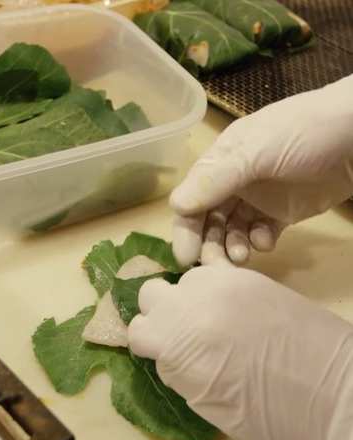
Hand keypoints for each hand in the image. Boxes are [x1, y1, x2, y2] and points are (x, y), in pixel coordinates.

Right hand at [128, 266, 352, 439]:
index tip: (161, 356)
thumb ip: (177, 369)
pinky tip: (236, 312)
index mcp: (177, 343)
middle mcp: (192, 304)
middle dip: (160, 314)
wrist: (339, 397)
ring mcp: (223, 286)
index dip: (147, 345)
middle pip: (151, 294)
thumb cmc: (273, 419)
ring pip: (185, 280)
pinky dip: (216, 290)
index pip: (137, 330)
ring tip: (214, 322)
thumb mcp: (207, 405)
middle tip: (184, 335)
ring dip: (189, 299)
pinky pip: (216, 274)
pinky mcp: (250, 278)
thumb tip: (166, 352)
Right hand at [171, 74, 352, 266]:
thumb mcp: (256, 151)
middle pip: (209, 220)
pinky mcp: (282, 213)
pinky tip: (267, 241)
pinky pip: (259, 233)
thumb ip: (216, 179)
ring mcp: (258, 197)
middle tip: (215, 266)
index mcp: (221, 161)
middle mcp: (233, 181)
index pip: (191, 199)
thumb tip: (174, 206)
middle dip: (209, 243)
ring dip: (232, 246)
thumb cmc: (304, 132)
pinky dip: (258, 242)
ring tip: (242, 256)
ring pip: (233, 231)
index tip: (186, 257)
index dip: (186, 228)